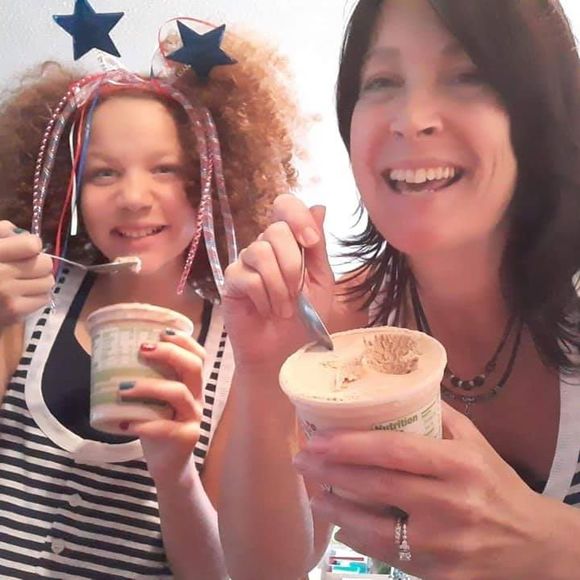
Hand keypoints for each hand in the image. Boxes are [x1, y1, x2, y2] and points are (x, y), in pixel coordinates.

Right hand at [0, 221, 53, 327]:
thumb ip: (2, 232)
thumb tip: (22, 234)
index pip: (32, 245)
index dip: (31, 245)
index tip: (24, 249)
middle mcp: (1, 273)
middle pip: (45, 263)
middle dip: (38, 263)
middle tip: (25, 267)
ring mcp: (8, 295)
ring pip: (48, 282)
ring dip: (39, 280)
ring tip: (23, 281)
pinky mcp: (14, 313)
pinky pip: (43, 299)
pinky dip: (36, 296)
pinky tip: (21, 294)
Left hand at [119, 329, 204, 482]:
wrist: (168, 464)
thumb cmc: (157, 424)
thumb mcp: (156, 400)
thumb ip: (149, 380)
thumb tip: (113, 354)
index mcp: (192, 385)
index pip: (198, 356)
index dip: (184, 341)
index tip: (162, 332)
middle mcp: (197, 397)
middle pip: (193, 367)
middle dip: (169, 354)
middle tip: (142, 349)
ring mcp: (194, 417)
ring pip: (178, 394)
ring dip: (149, 387)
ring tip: (122, 389)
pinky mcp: (186, 437)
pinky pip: (166, 427)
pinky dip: (144, 424)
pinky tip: (126, 424)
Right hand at [222, 194, 334, 369]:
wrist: (284, 353)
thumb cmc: (304, 319)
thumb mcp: (321, 282)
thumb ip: (318, 248)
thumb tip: (319, 206)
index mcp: (289, 243)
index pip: (285, 206)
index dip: (298, 217)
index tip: (310, 242)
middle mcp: (265, 247)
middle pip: (275, 230)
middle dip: (293, 265)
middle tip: (298, 294)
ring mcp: (246, 263)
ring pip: (260, 252)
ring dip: (279, 286)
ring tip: (284, 310)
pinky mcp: (231, 282)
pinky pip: (248, 277)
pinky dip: (264, 298)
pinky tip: (266, 311)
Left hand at [293, 404, 550, 579]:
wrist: (533, 546)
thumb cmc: (497, 485)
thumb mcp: (476, 443)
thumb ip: (437, 415)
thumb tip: (394, 389)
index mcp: (459, 465)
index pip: (395, 450)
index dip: (351, 444)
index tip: (318, 438)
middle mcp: (451, 505)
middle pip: (377, 487)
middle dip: (331, 472)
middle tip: (301, 460)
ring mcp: (444, 546)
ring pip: (375, 528)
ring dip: (336, 509)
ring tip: (312, 493)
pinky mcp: (439, 576)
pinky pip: (387, 557)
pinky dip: (358, 538)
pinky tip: (341, 524)